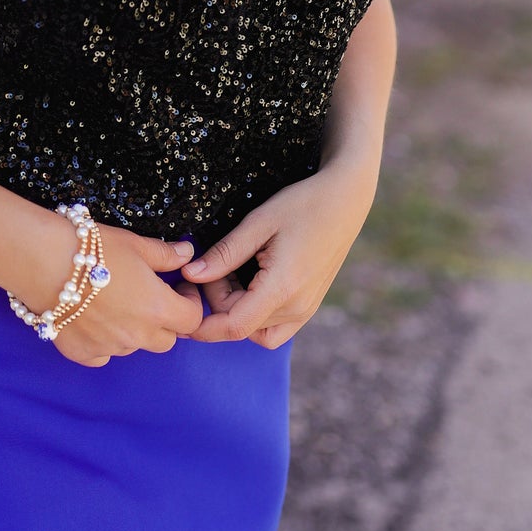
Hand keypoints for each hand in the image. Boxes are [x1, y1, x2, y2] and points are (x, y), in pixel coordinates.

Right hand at [41, 226, 203, 366]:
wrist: (44, 262)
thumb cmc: (94, 248)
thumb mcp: (135, 245)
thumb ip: (165, 255)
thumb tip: (186, 254)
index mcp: (157, 309)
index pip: (192, 320)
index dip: (190, 303)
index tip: (179, 288)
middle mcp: (136, 335)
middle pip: (166, 340)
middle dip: (164, 322)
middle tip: (149, 298)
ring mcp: (108, 348)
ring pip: (132, 347)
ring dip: (132, 331)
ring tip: (115, 304)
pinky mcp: (81, 353)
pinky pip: (101, 355)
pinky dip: (102, 342)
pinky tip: (91, 320)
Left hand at [178, 158, 379, 346]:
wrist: (347, 200)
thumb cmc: (303, 204)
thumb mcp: (258, 223)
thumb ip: (224, 254)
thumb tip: (190, 275)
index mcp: (282, 288)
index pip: (233, 326)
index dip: (202, 323)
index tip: (184, 302)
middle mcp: (297, 308)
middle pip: (240, 325)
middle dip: (217, 300)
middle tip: (215, 261)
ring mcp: (306, 311)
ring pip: (255, 330)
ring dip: (235, 309)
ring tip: (233, 271)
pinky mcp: (309, 307)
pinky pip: (274, 328)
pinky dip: (255, 314)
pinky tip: (250, 282)